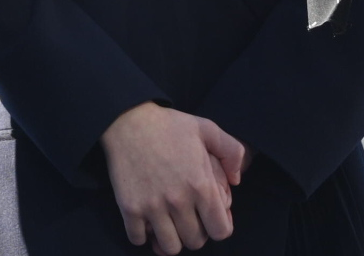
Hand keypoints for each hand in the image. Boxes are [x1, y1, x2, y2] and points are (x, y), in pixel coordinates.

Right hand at [100, 102, 246, 251]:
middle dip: (194, 233)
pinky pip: (138, 240)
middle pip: (195, 242)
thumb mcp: (207, 128)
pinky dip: (142, 235)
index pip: (221, 231)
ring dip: (170, 239)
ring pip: (169, 247)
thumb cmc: (169, 125)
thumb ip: (232, 152)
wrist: (127, 120)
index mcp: (201, 185)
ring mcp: (153, 206)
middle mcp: (179, 200)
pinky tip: (146, 220)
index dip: (218, 227)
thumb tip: (236, 180)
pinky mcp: (130, 208)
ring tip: (167, 223)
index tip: (209, 218)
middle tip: (187, 218)